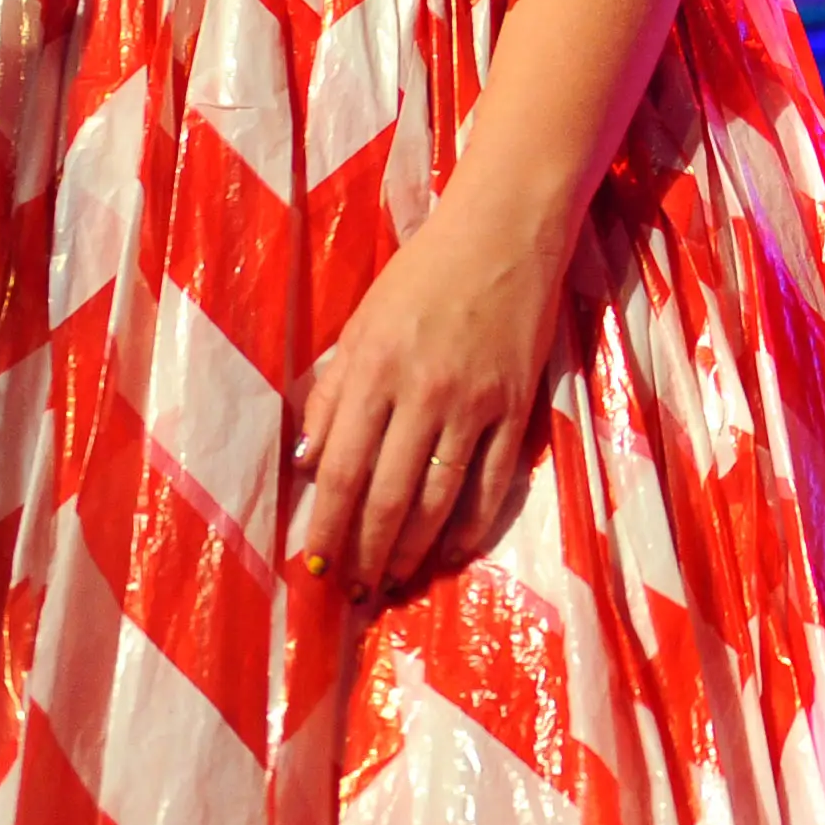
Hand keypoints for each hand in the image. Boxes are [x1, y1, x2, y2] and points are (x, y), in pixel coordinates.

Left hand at [290, 184, 571, 599]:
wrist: (504, 234)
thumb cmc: (422, 274)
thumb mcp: (361, 323)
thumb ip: (332, 392)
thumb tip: (308, 462)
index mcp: (374, 369)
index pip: (343, 469)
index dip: (328, 526)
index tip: (315, 565)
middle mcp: (421, 392)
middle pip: (388, 496)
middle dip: (367, 553)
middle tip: (355, 591)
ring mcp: (474, 403)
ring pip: (439, 498)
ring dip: (414, 550)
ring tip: (396, 580)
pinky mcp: (516, 407)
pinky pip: (491, 481)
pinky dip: (470, 523)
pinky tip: (451, 550)